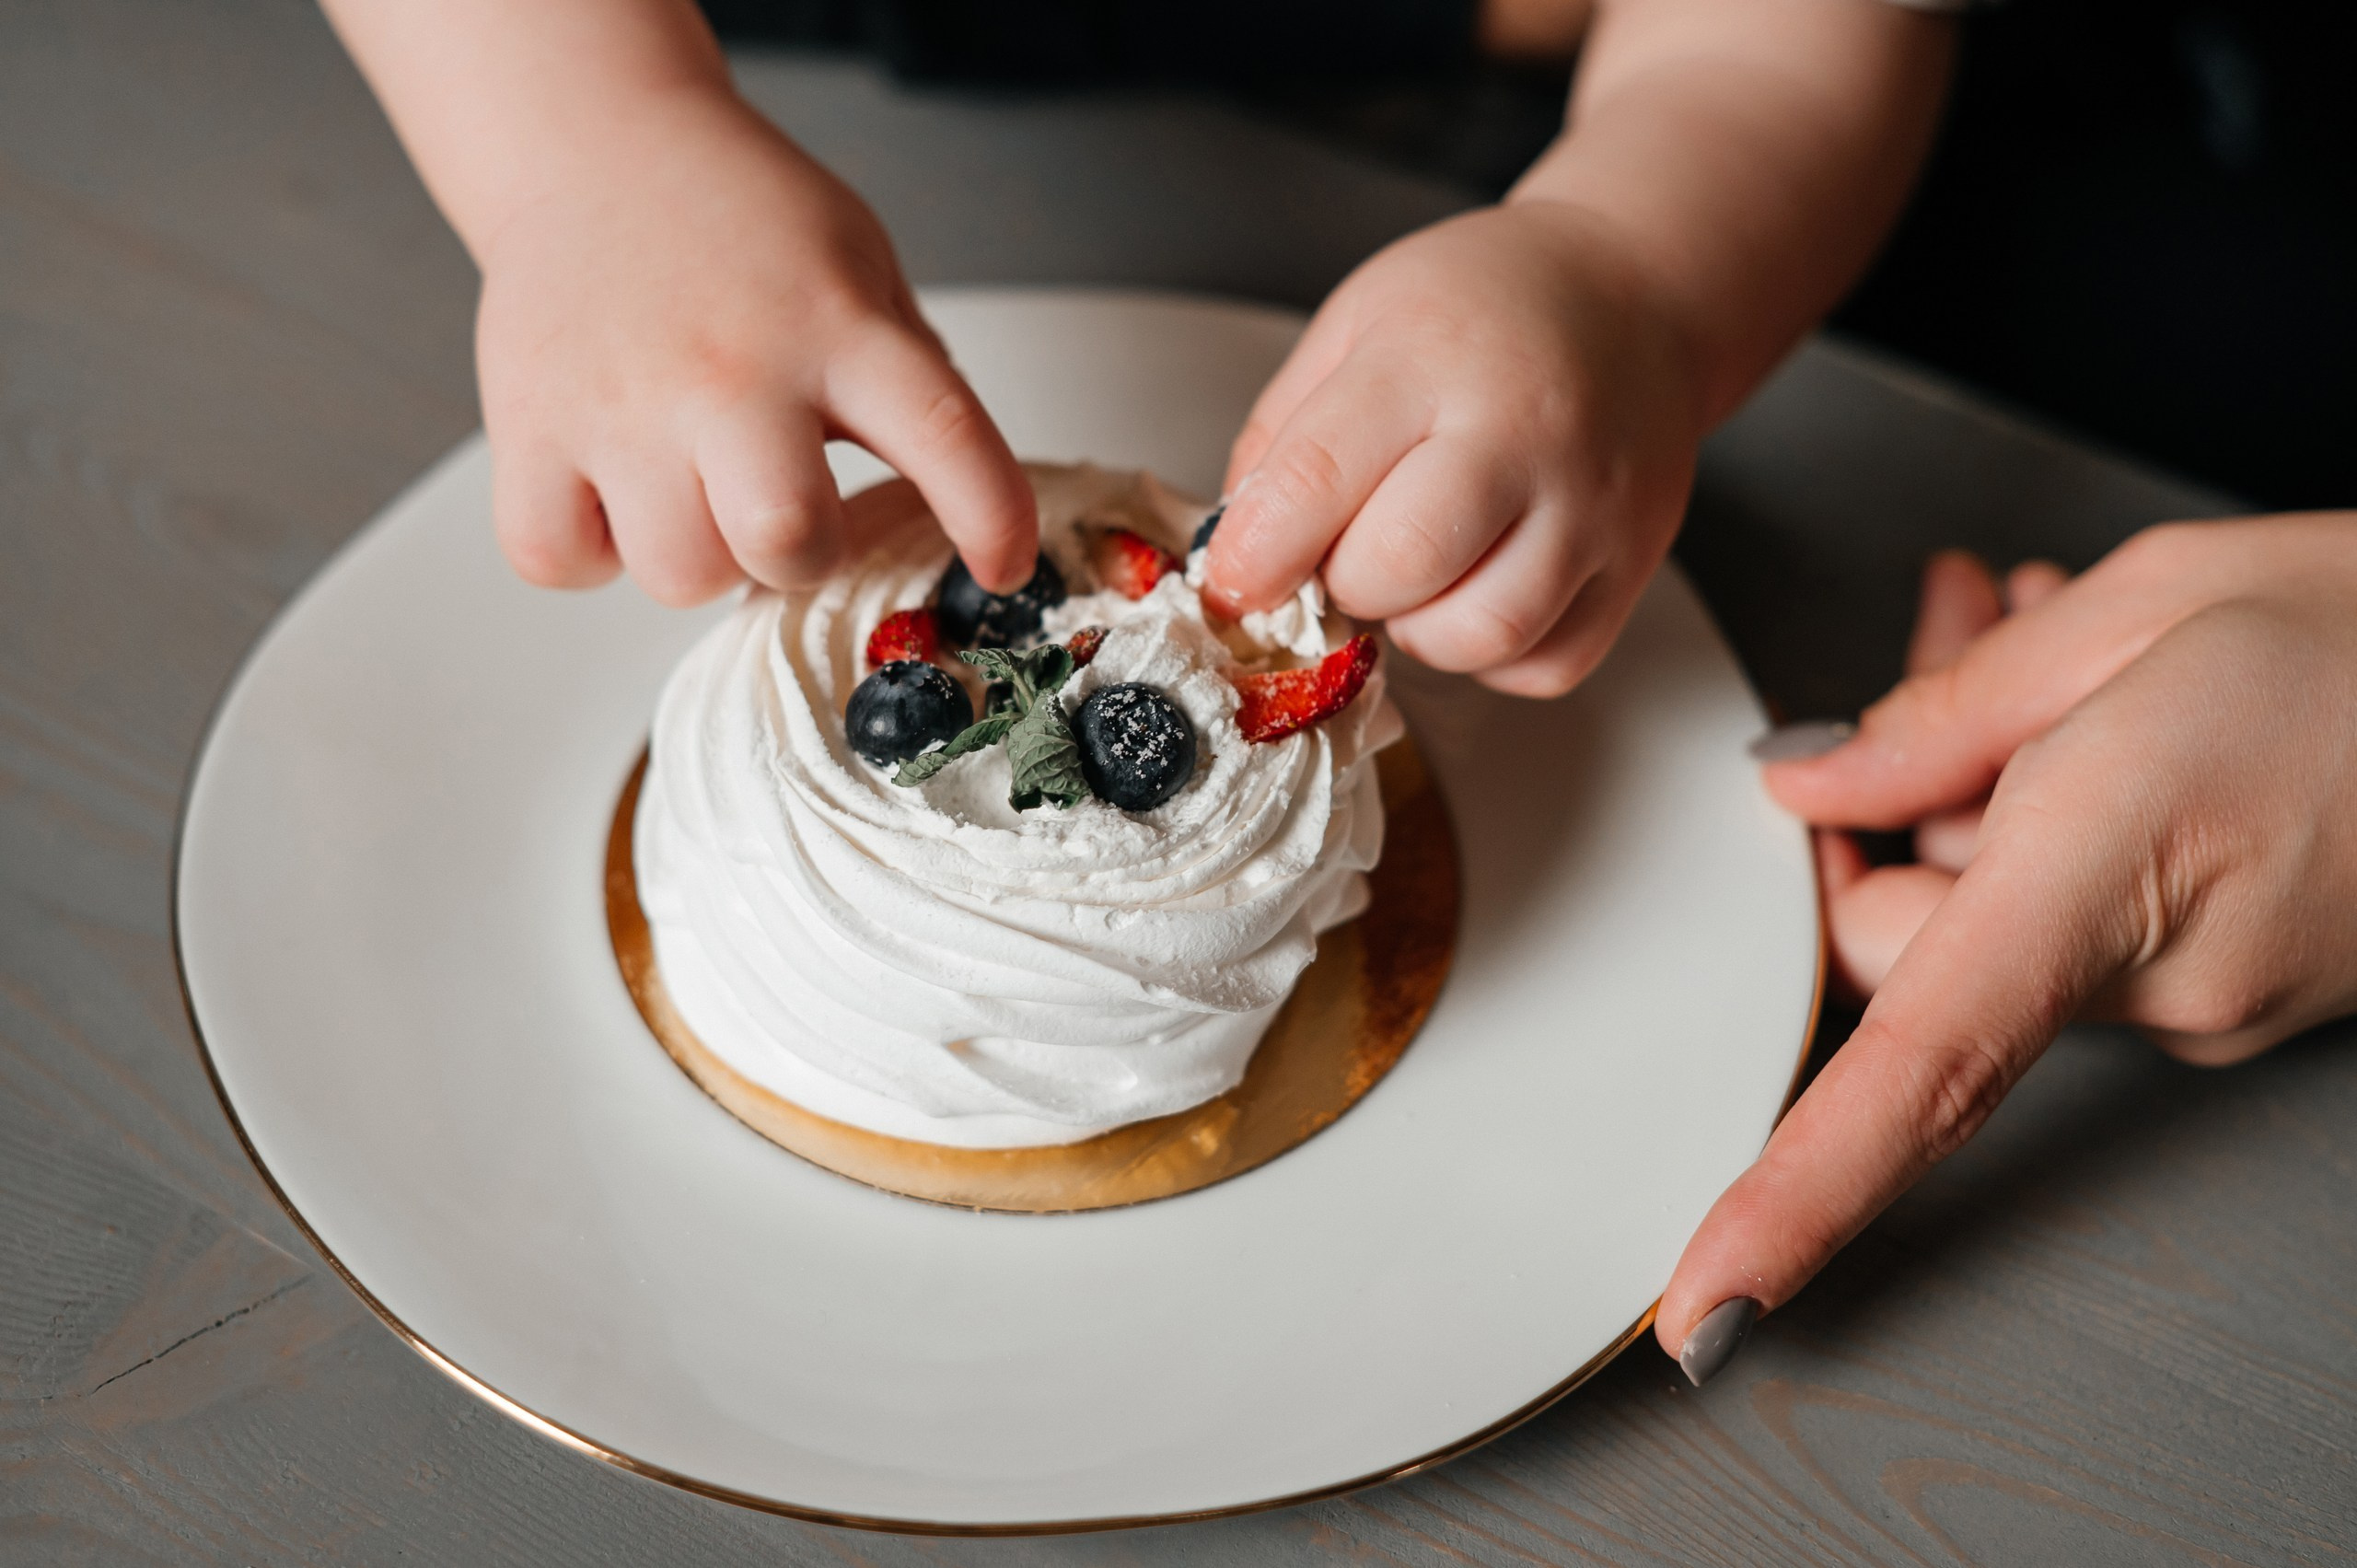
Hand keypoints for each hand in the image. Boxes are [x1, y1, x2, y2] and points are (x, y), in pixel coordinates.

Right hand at [476, 90, 1033, 604]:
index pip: (942, 432)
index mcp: (835, 326)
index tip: (1002, 566)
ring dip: (698, 553)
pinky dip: (589, 550)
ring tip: (689, 481)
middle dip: (802, 558)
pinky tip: (614, 490)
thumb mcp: (860, 273)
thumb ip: (912, 385)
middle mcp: (730, 369)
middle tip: (787, 510)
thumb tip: (968, 505)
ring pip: (679, 574)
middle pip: (787, 540)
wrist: (596, 146)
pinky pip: (562, 561)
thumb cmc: (738, 227)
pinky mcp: (528, 427)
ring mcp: (621, 402)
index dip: (988, 516)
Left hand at [1202, 203, 1702, 696]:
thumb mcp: (1356, 324)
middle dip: (1347, 586)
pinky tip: (1479, 591)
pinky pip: (1546, 663)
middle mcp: (1523, 433)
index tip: (1235, 582)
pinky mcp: (1635, 562)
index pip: (1318, 480)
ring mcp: (1592, 504)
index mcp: (1430, 359)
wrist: (1633, 289)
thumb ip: (1286, 436)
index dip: (1258, 553)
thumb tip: (1239, 554)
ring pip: (1482, 634)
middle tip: (1348, 553)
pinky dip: (1494, 655)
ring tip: (1418, 577)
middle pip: (1401, 568)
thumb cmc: (1484, 306)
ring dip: (1421, 631)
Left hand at [1660, 514, 2356, 1380]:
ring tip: (2053, 635)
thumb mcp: (2142, 608)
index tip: (1706, 1299)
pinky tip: (2111, 709)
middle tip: (1952, 634)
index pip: (1917, 1070)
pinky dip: (2057, 823)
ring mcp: (2210, 1002)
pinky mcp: (2242, 995)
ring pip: (1988, 923)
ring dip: (1981, 787)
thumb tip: (1809, 781)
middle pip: (1903, 946)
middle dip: (1889, 802)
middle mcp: (2162, 979)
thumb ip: (1944, 713)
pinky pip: (2077, 928)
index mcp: (2109, 873)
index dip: (1796, 1197)